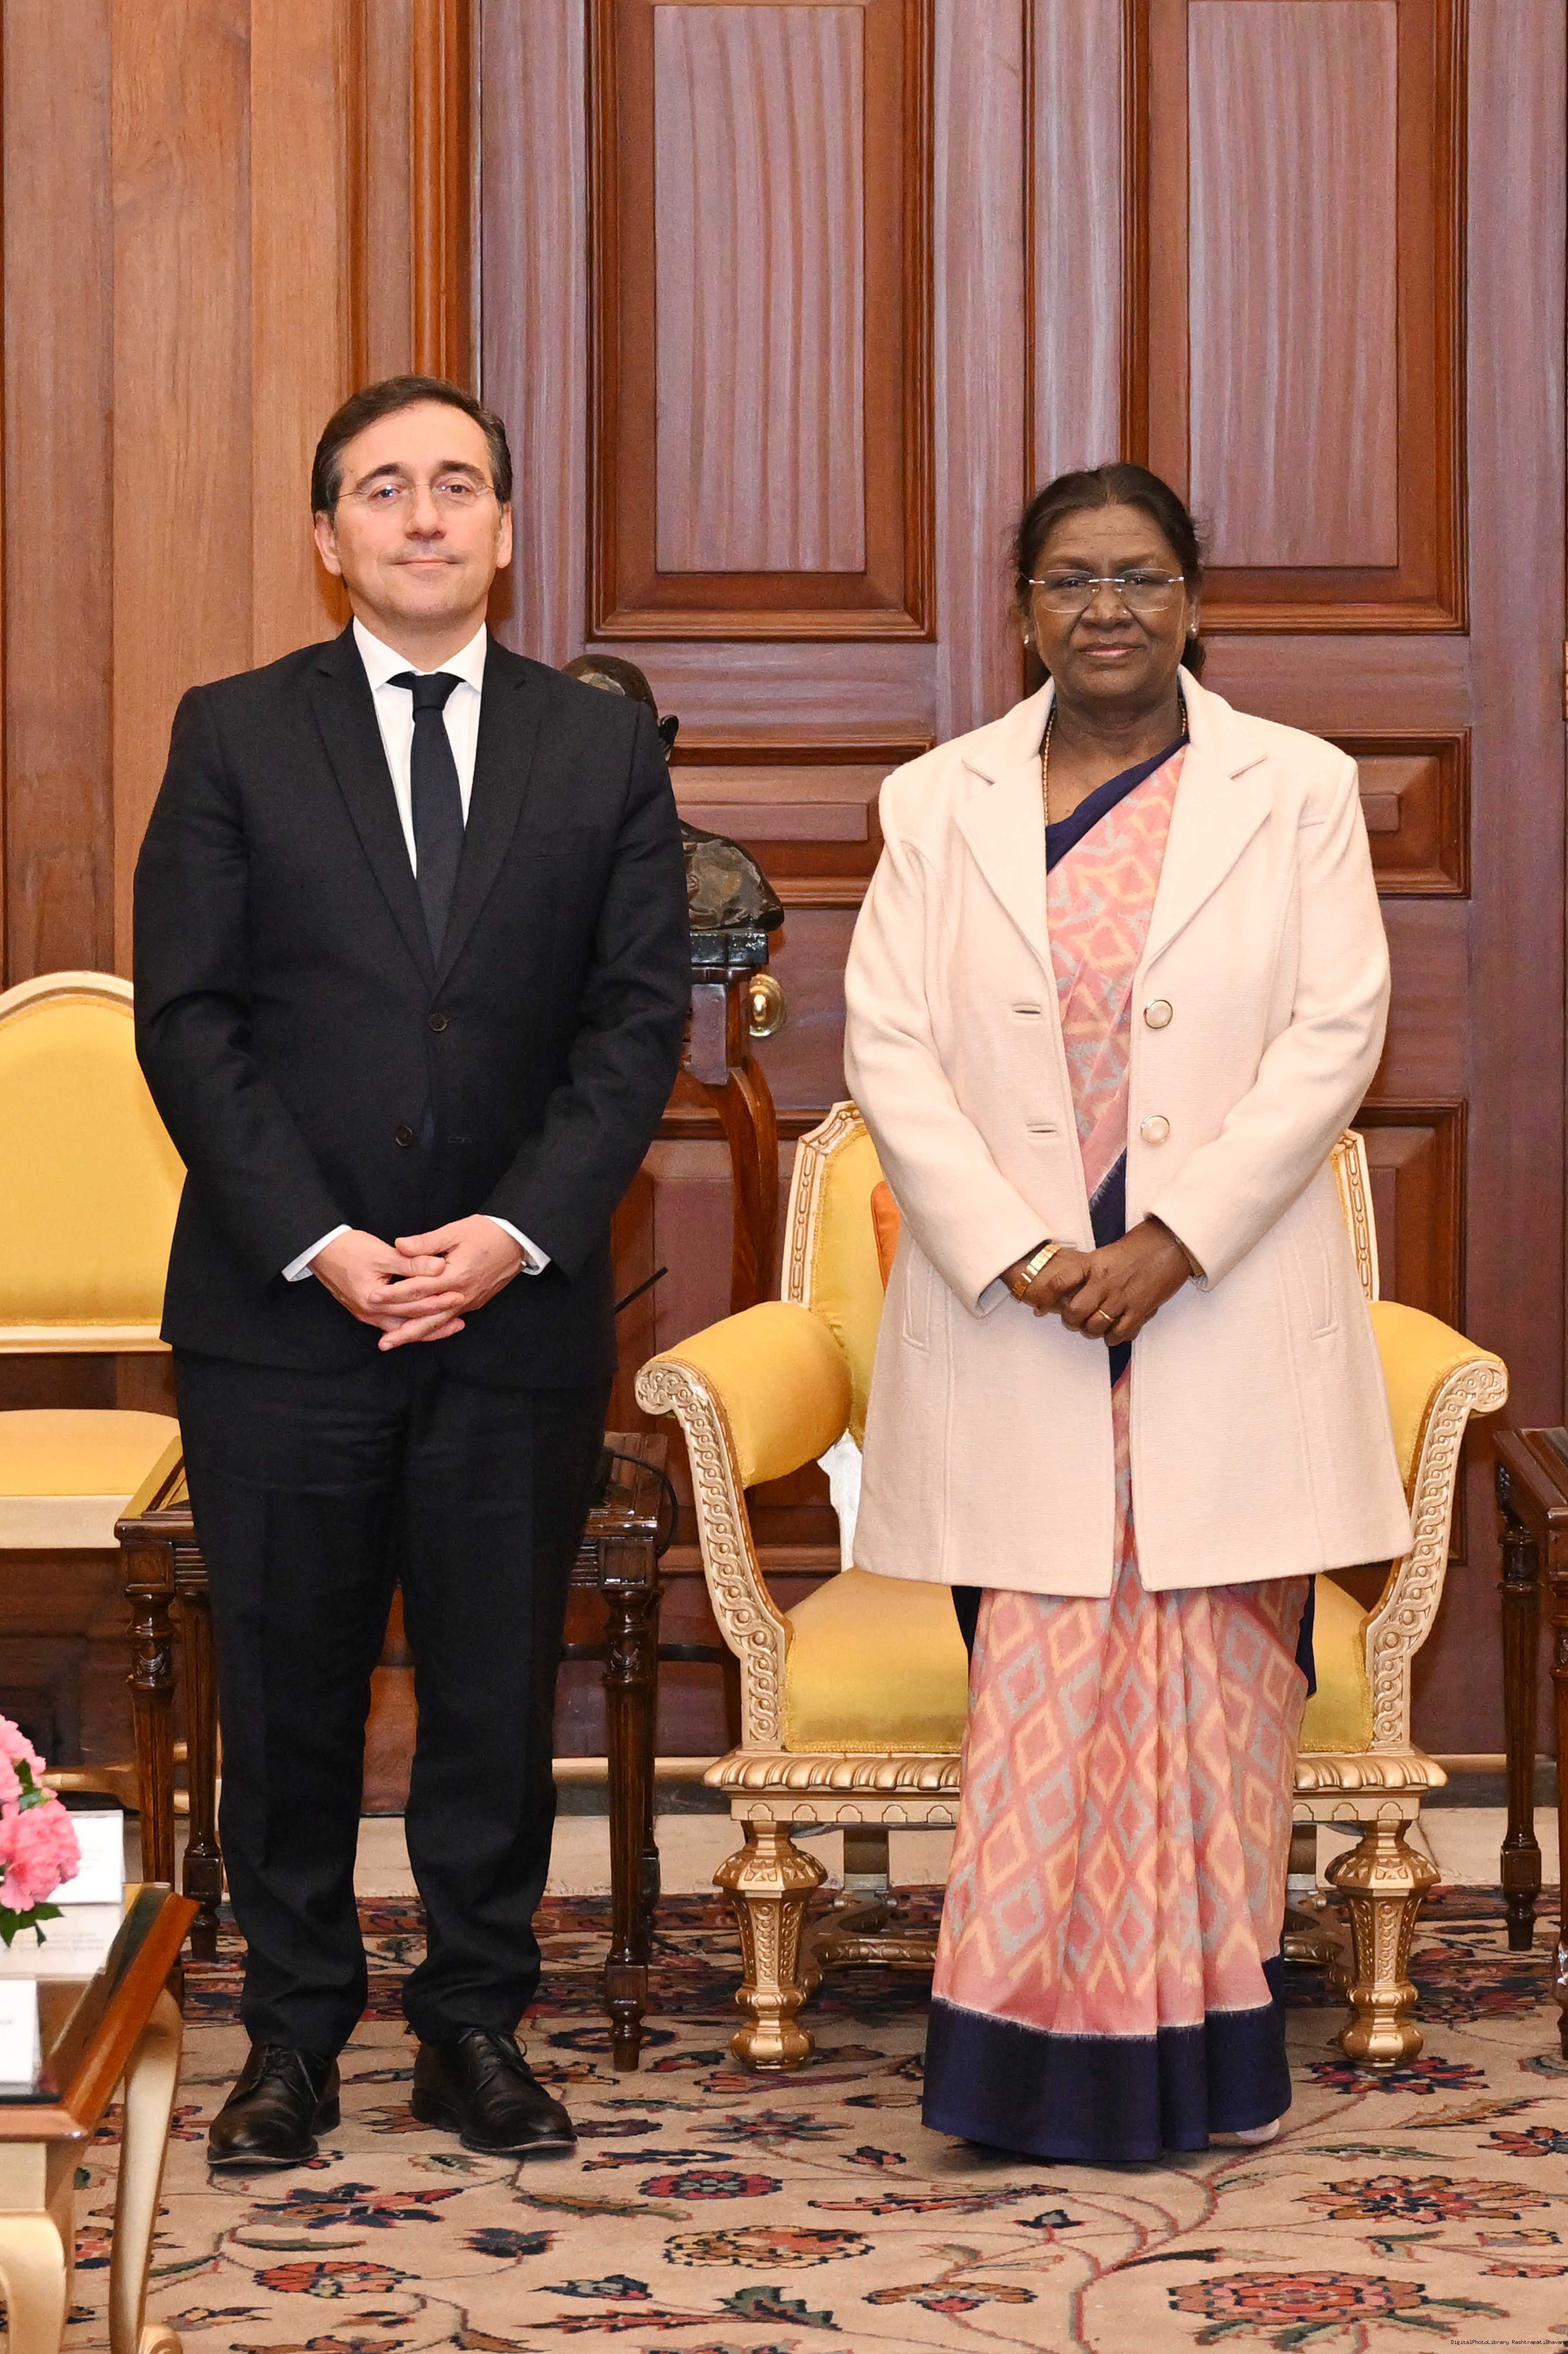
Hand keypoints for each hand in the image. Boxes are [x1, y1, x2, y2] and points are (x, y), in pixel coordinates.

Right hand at [311, 1229, 466, 1347]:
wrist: (319, 1250)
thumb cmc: (348, 1249)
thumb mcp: (382, 1254)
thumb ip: (411, 1263)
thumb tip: (439, 1267)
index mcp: (374, 1301)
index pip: (413, 1306)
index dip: (437, 1301)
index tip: (458, 1297)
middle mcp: (370, 1314)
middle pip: (409, 1324)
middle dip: (436, 1323)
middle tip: (460, 1321)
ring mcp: (366, 1315)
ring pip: (401, 1327)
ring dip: (424, 1327)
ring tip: (449, 1325)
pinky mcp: (365, 1311)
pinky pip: (392, 1323)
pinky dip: (409, 1323)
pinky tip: (423, 1321)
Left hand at [387, 1215, 526, 1347]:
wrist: (517, 1241)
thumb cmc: (486, 1233)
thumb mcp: (455, 1231)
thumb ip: (426, 1242)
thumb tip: (400, 1245)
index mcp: (455, 1275)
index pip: (418, 1288)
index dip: (394, 1294)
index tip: (374, 1297)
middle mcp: (461, 1294)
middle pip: (427, 1316)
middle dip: (402, 1329)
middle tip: (381, 1340)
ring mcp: (468, 1301)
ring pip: (438, 1323)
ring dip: (415, 1335)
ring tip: (394, 1343)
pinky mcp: (473, 1303)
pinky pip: (448, 1320)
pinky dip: (432, 1329)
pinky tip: (418, 1333)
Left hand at [1046, 1220, 1193, 1347]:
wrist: (1169, 1244)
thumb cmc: (1136, 1248)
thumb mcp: (1104, 1254)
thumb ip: (1086, 1272)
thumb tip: (1065, 1290)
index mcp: (1092, 1264)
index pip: (1060, 1281)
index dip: (1046, 1297)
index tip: (1041, 1306)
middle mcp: (1104, 1281)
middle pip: (1075, 1312)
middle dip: (1071, 1321)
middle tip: (1075, 1320)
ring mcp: (1122, 1296)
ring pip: (1095, 1326)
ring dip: (1091, 1331)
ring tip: (1094, 1327)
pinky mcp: (1141, 1308)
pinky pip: (1121, 1333)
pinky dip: (1114, 1338)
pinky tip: (1114, 1333)